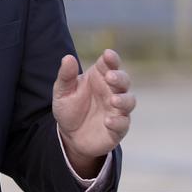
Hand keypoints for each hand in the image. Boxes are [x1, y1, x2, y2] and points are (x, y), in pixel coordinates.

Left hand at [52, 49, 134, 174]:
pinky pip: (123, 124)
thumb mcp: (62, 92)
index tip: (108, 55)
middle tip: (110, 77)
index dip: (111, 58)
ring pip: (129, 101)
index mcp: (99, 77)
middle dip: (119, 77)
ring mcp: (117, 109)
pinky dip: (118, 122)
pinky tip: (108, 121)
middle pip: (123, 80)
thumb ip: (66, 76)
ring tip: (113, 100)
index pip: (109, 64)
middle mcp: (111, 91)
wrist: (69, 136)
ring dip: (123, 99)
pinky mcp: (118, 128)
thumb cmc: (69, 108)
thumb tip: (67, 58)